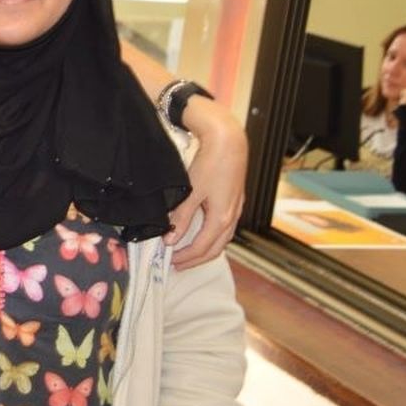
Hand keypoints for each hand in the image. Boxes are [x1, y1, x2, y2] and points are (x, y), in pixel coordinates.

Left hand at [164, 94, 246, 269]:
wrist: (229, 142)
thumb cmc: (210, 164)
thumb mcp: (191, 192)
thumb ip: (181, 218)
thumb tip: (170, 239)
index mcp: (221, 218)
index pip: (202, 248)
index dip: (186, 258)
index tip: (170, 261)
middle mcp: (232, 217)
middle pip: (215, 249)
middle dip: (196, 259)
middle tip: (177, 264)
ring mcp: (236, 209)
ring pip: (222, 239)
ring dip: (205, 249)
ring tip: (188, 252)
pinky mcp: (235, 201)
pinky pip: (225, 228)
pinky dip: (212, 236)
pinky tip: (201, 233)